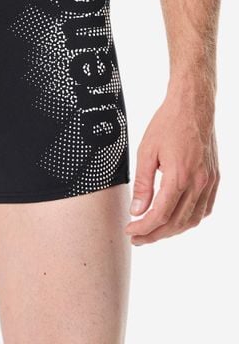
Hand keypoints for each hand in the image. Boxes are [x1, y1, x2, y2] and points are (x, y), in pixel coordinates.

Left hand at [125, 86, 218, 244]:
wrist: (193, 107)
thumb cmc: (167, 125)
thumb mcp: (146, 152)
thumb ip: (142, 184)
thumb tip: (137, 210)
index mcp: (179, 177)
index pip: (160, 215)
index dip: (144, 227)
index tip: (129, 230)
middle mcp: (198, 183)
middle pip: (176, 222)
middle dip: (155, 234)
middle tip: (136, 237)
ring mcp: (210, 182)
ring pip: (192, 219)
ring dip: (172, 230)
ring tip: (152, 231)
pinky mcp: (214, 179)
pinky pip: (204, 208)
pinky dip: (189, 219)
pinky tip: (174, 218)